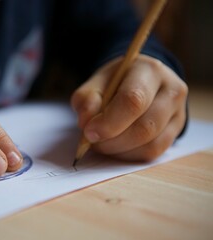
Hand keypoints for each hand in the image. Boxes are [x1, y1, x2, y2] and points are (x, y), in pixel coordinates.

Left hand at [71, 54, 187, 160]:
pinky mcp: (176, 131)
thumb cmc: (115, 83)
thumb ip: (86, 99)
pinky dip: (129, 155)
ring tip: (102, 143)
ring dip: (119, 150)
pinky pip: (153, 152)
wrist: (138, 83)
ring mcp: (177, 113)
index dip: (109, 121)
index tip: (89, 132)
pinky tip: (116, 147)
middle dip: (112, 140)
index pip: (133, 100)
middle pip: (145, 126)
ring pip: (150, 144)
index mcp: (149, 70)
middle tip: (92, 141)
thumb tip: (87, 122)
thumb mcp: (96, 83)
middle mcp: (171, 91)